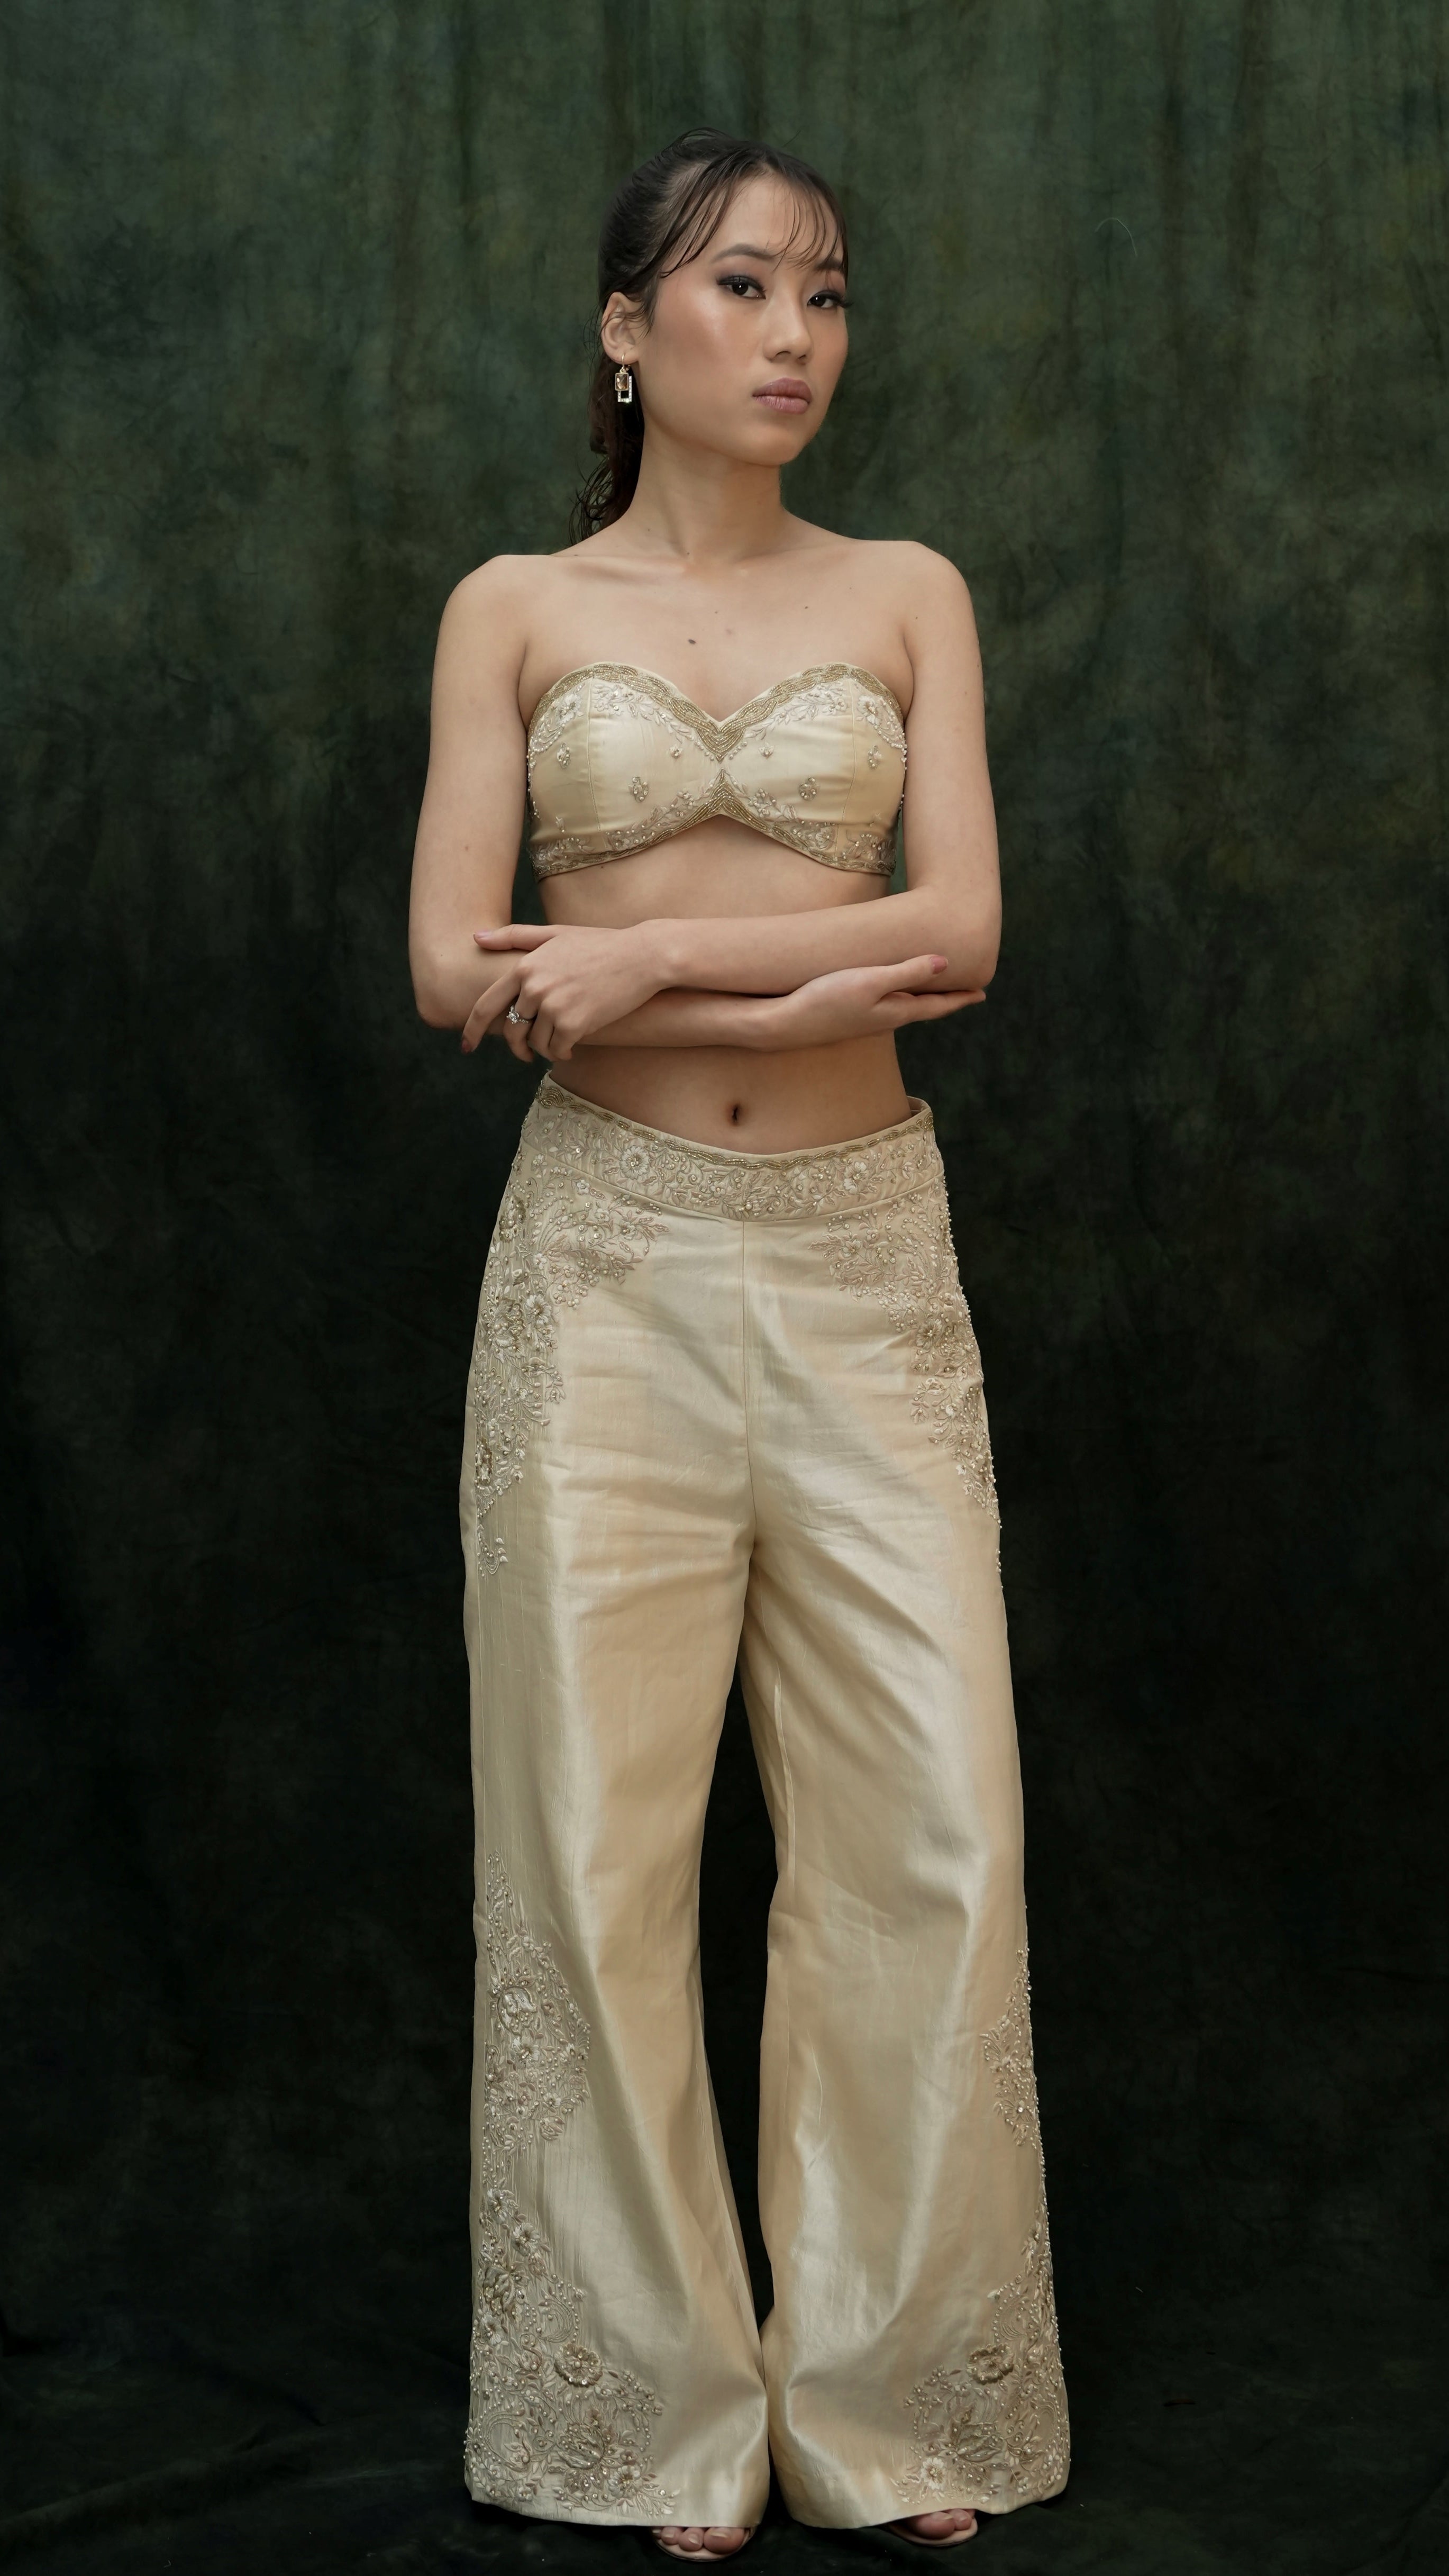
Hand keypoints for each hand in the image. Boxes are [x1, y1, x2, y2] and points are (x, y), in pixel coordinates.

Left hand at [461, 923, 668, 1059]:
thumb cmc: (600, 944)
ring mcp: (554, 1006)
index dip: (472, 1029)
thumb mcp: (555, 933)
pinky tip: (573, 1046)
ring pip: (536, 1043)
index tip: (466, 1046)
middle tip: (525, 1054)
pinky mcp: (574, 1024)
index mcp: (525, 966)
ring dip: (546, 1048)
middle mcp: (535, 987)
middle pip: (511, 1030)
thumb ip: (514, 937)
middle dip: (517, 1045)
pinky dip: (563, 1052)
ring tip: (559, 1041)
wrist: (642, 956)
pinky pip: (558, 1049)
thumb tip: (475, 937)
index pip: (486, 1005)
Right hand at [758, 957, 984, 1049]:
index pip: (938, 1005)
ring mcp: (866, 1021)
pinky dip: (900, 999)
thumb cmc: (825, 1000)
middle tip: (969, 994)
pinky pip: (885, 1008)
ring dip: (924, 1000)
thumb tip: (945, 963)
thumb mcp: (869, 981)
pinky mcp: (848, 1017)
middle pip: (925, 1009)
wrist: (782, 1025)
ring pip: (905, 1009)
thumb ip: (907, 972)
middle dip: (948, 1001)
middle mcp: (885, 1019)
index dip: (961, 999)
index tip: (983, 994)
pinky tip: (892, 995)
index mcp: (896, 1012)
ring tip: (937, 992)